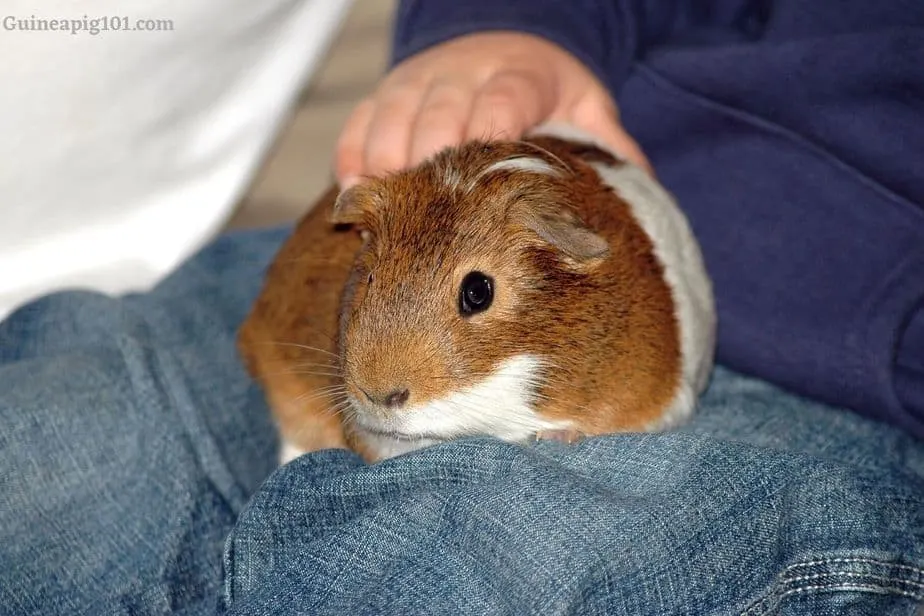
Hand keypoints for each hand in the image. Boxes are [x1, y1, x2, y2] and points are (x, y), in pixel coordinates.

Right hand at [335, 31, 650, 187]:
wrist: (498, 42)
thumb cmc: (542, 90)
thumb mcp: (584, 107)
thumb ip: (606, 146)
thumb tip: (639, 191)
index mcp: (519, 75)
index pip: (503, 99)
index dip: (490, 132)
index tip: (483, 174)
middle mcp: (462, 71)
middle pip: (439, 111)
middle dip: (431, 159)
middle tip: (432, 213)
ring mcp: (418, 81)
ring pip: (391, 117)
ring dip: (385, 164)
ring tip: (387, 211)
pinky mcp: (385, 95)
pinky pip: (358, 124)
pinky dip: (351, 158)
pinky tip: (356, 193)